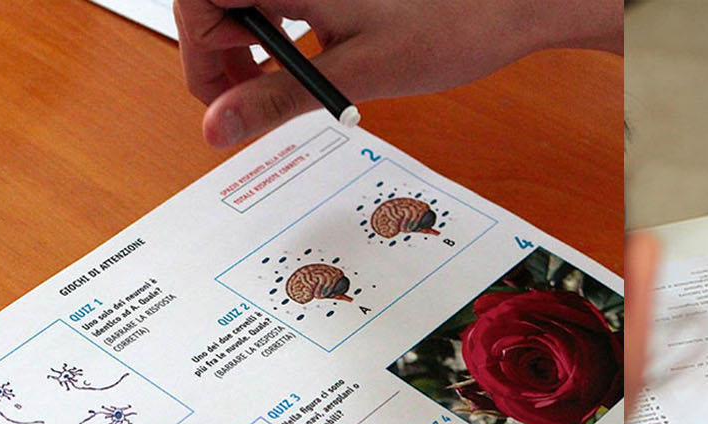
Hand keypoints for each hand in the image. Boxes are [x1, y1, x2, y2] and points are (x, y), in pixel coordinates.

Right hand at [173, 0, 616, 147]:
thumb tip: (217, 128)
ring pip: (246, 1)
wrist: (511, 5)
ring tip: (271, 91)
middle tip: (239, 109)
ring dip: (244, 47)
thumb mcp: (356, 74)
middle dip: (216, 53)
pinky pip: (280, 1)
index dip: (196, 52)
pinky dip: (276, 34)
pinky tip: (300, 64)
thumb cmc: (448, 27)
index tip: (217, 102)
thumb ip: (278, 98)